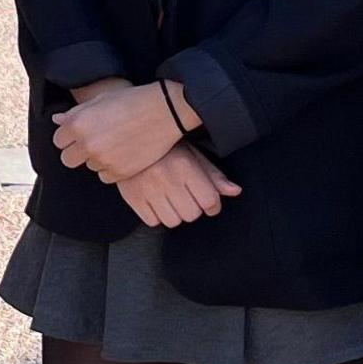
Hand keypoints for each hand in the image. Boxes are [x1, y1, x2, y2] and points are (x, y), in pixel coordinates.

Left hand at [54, 79, 186, 182]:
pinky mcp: (120, 172)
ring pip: (89, 167)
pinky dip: (112, 168)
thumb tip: (57, 120)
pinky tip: (123, 153)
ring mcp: (104, 160)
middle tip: (94, 143)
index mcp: (78, 124)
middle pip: (68, 159)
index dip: (69, 136)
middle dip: (77, 152)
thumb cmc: (132, 100)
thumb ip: (76, 113)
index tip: (81, 133)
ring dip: (97, 159)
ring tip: (115, 143)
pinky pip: (106, 176)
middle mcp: (87, 144)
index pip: (59, 140)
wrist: (165, 110)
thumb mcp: (101, 100)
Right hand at [114, 142, 240, 227]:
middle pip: (192, 215)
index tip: (209, 203)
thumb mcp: (192, 155)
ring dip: (175, 213)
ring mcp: (148, 189)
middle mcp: (166, 178)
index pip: (209, 201)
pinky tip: (156, 200)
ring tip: (170, 198)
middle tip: (187, 196)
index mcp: (185, 165)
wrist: (126, 141)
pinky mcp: (133, 198)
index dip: (213, 206)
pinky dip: (157, 215)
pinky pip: (153, 222)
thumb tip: (235, 191)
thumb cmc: (166, 149)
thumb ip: (213, 175)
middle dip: (193, 208)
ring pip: (173, 221)